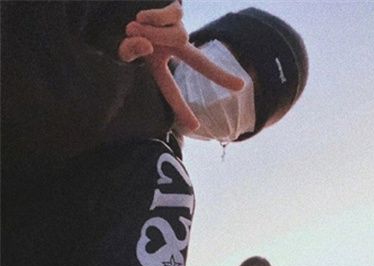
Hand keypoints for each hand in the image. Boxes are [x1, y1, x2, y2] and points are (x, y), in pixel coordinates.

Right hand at [118, 1, 243, 130]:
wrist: (117, 0)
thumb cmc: (115, 25)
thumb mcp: (119, 46)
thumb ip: (128, 51)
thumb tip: (145, 45)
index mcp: (159, 62)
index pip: (170, 89)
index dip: (181, 108)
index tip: (195, 127)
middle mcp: (172, 46)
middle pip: (200, 62)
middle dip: (218, 74)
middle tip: (240, 87)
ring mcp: (176, 27)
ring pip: (176, 37)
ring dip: (154, 34)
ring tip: (132, 28)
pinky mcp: (175, 7)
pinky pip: (171, 17)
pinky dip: (152, 17)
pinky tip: (140, 16)